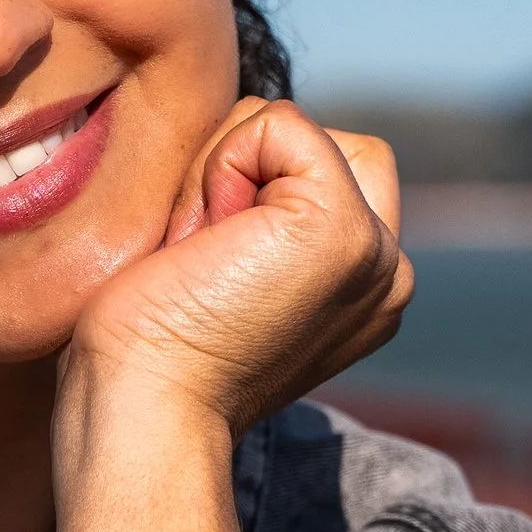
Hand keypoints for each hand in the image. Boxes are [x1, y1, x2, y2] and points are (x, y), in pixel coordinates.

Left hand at [65, 99, 411, 435]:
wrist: (146, 408)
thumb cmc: (150, 350)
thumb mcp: (226, 271)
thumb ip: (260, 217)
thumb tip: (244, 148)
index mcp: (362, 288)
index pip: (319, 167)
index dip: (241, 186)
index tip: (206, 267)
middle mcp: (386, 270)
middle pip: (310, 140)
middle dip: (233, 171)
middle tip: (200, 258)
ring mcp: (374, 249)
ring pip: (288, 129)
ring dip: (217, 174)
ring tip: (200, 257)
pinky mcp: (343, 227)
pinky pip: (277, 123)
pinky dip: (219, 164)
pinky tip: (202, 241)